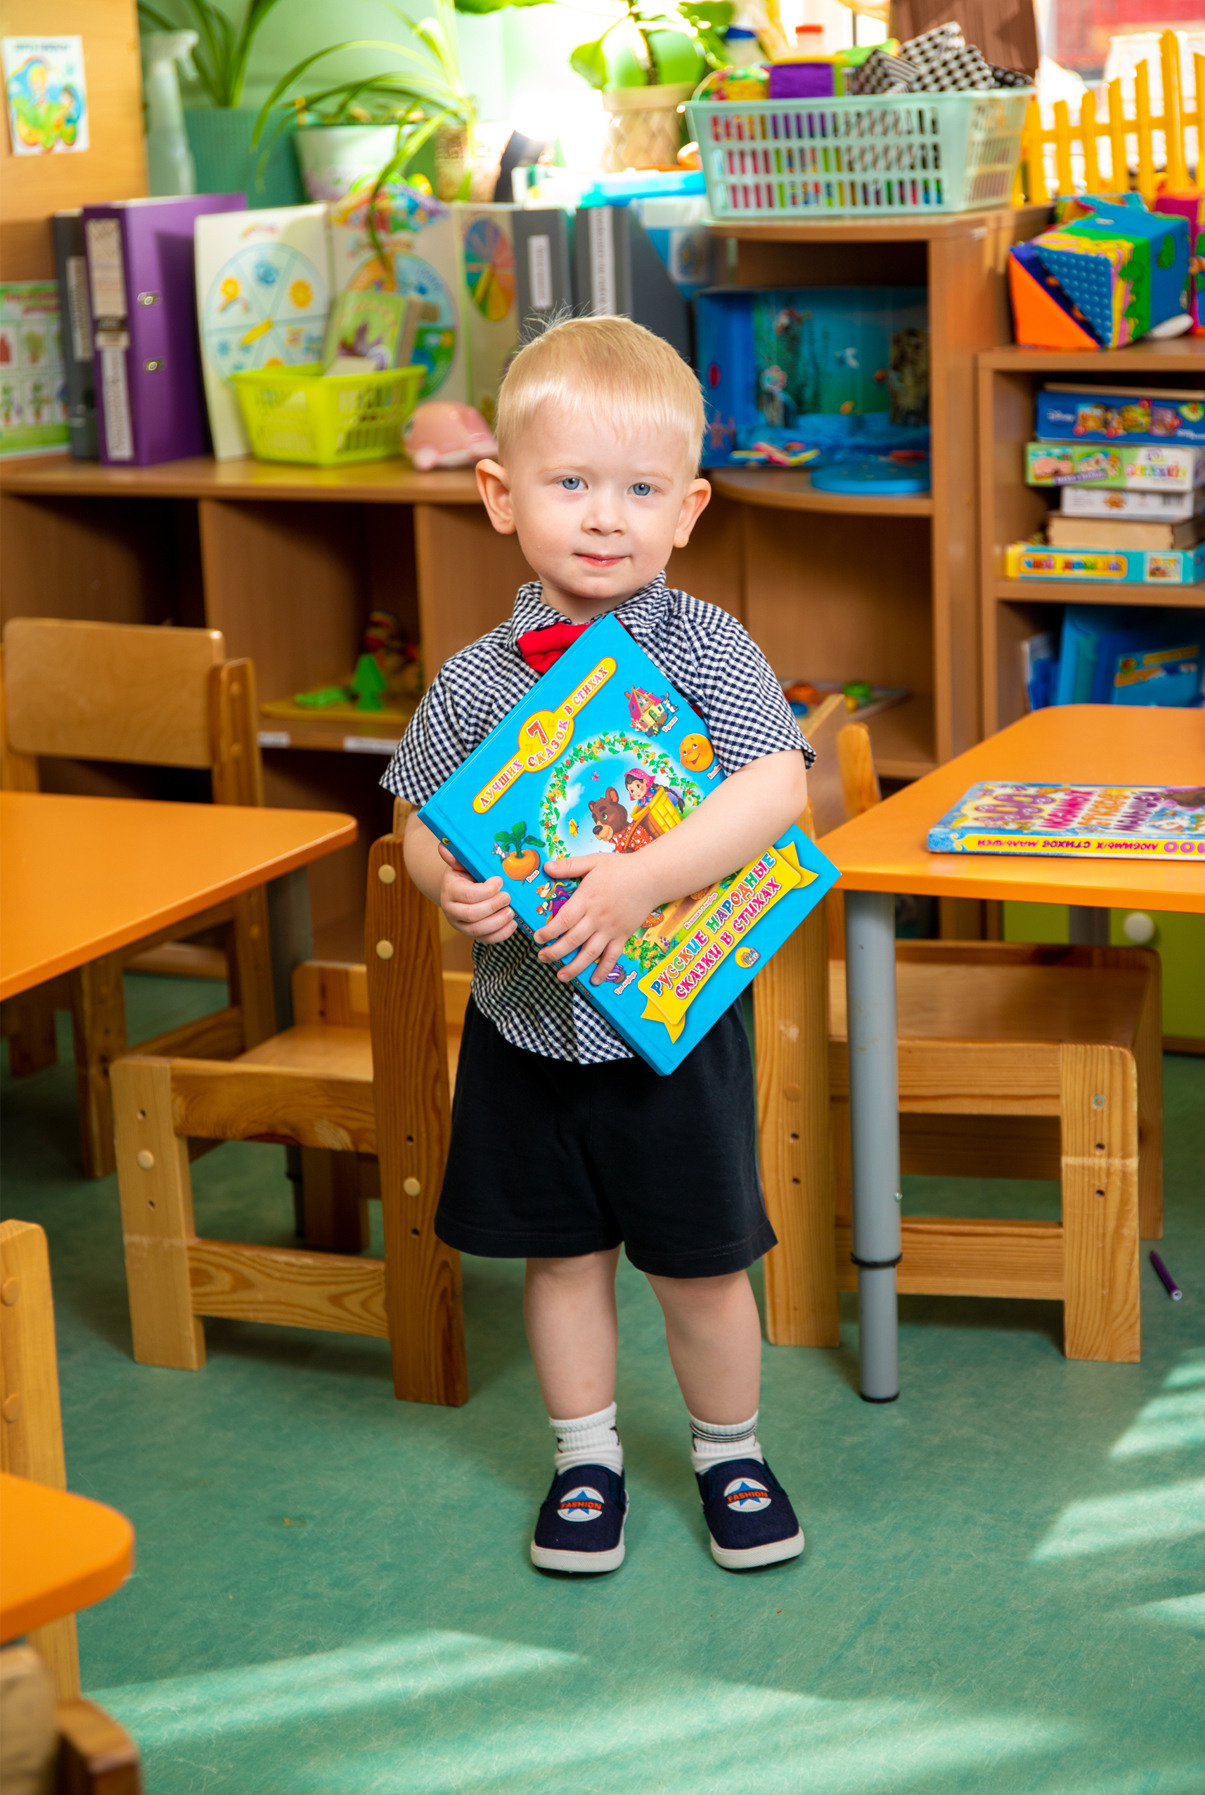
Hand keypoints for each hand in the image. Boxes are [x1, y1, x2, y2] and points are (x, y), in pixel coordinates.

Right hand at [438, 844, 515, 943]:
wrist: (459, 891)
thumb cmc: (465, 875)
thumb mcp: (462, 865)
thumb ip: (456, 857)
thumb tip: (443, 845)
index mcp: (449, 890)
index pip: (468, 895)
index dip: (487, 890)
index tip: (500, 881)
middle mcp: (451, 910)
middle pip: (473, 914)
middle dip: (494, 906)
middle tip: (508, 897)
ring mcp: (460, 925)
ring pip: (478, 930)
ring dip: (499, 922)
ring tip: (512, 911)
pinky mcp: (471, 934)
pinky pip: (486, 940)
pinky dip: (501, 934)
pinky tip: (512, 924)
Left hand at [534, 853, 654, 983]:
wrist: (651, 878)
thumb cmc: (621, 868)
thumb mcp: (593, 861)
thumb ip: (569, 866)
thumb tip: (546, 867)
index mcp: (587, 899)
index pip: (563, 920)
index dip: (549, 932)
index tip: (537, 938)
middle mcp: (597, 917)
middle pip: (573, 940)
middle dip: (555, 952)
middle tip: (542, 958)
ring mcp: (611, 929)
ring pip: (590, 953)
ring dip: (574, 967)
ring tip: (561, 976)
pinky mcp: (623, 936)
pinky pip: (612, 956)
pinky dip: (603, 970)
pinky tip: (594, 980)